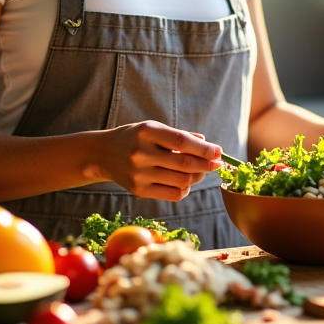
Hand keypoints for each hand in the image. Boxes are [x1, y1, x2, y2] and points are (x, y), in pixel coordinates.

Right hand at [103, 121, 223, 200]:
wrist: (104, 153)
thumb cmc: (136, 138)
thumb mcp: (155, 129)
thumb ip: (180, 136)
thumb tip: (207, 144)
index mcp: (147, 132)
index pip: (181, 142)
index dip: (204, 149)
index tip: (218, 151)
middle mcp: (141, 154)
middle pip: (184, 164)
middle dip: (206, 164)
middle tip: (217, 163)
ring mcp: (139, 174)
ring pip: (181, 181)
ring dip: (197, 177)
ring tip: (200, 170)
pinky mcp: (139, 191)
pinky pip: (173, 194)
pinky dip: (185, 188)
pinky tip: (186, 181)